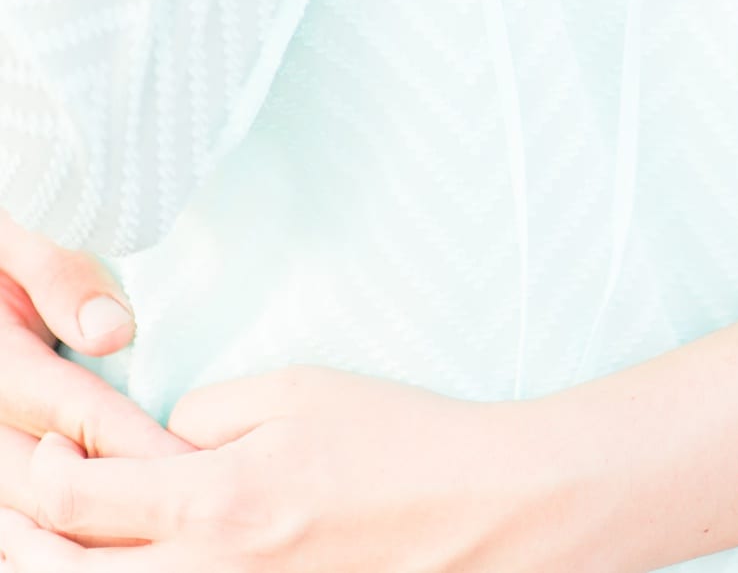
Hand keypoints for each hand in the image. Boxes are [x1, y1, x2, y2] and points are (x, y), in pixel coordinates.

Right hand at [0, 213, 177, 526]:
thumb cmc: (10, 224)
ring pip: (27, 507)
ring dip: (93, 522)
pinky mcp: (1, 442)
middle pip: (51, 482)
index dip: (140, 445)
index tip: (198, 465)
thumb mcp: (26, 230)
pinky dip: (60, 521)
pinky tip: (115, 529)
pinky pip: (18, 500)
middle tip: (200, 508)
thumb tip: (114, 333)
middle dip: (125, 499)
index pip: (78, 416)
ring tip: (164, 525)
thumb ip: (63, 276)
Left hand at [3, 368, 561, 572]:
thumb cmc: (400, 442)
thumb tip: (162, 438)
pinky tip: (141, 562)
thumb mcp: (299, 391)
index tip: (45, 445)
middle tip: (35, 501)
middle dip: (29, 535)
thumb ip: (209, 410)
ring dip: (71, 568)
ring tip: (71, 539)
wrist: (484, 513)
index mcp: (213, 503)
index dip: (37, 471)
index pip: (72, 501)